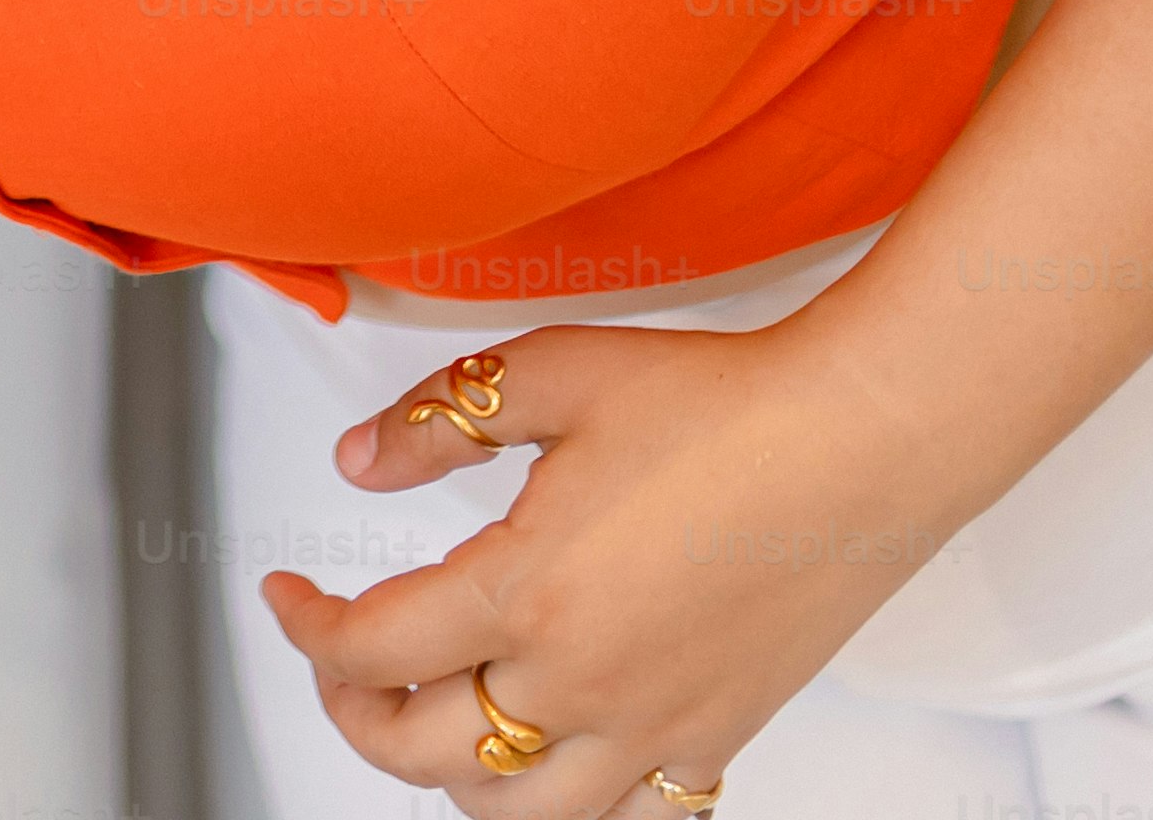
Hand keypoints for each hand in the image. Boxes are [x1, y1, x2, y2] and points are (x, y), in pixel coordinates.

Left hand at [253, 320, 960, 810]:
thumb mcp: (553, 378)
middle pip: (418, 749)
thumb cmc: (729, 405)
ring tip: (430, 717)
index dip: (304, 627)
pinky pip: (626, 819)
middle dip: (351, 710)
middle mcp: (584, 682)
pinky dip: (568, 806)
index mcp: (528, 592)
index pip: (368, 648)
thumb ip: (440, 420)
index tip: (288, 598)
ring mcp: (654, 725)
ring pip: (514, 815)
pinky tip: (553, 761)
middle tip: (337, 661)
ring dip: (448, 775)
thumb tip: (364, 462)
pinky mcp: (717, 737)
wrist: (864, 440)